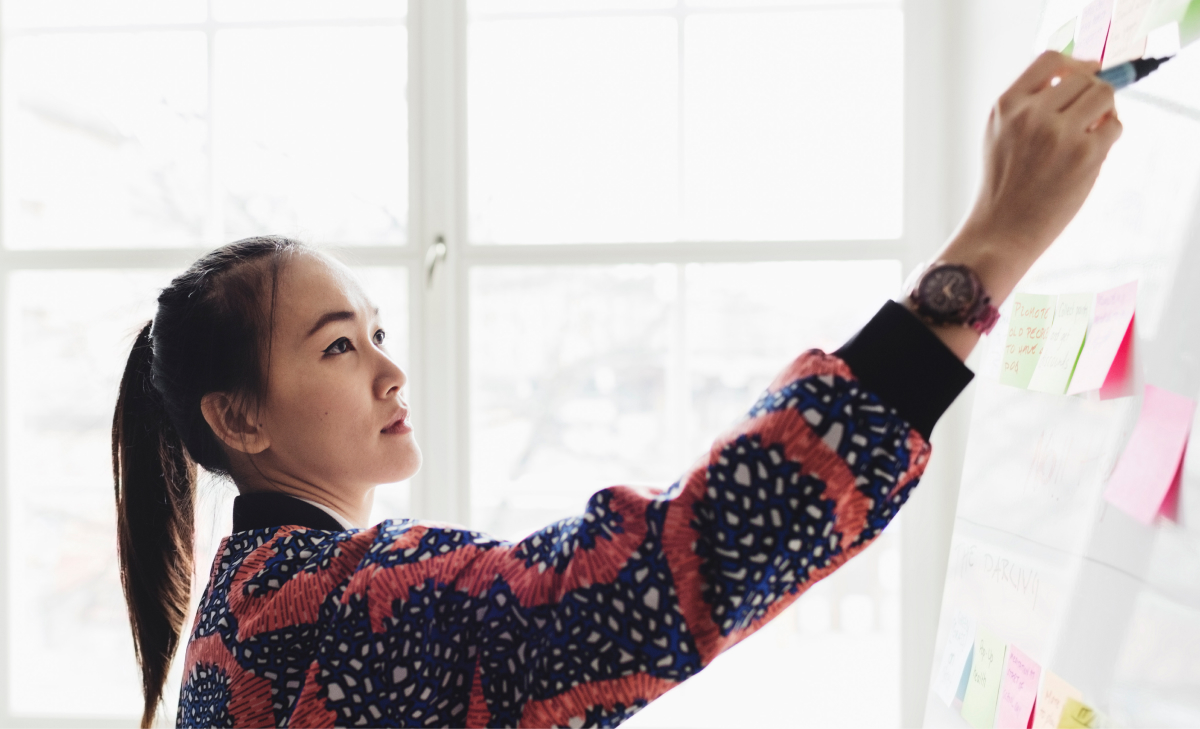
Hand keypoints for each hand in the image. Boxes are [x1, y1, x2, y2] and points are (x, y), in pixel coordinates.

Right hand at [918, 51, 1122, 360]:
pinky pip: (1114, 126)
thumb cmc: (1006, 185)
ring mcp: (1057, 133)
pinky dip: (1108, 137)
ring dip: (1103, 112)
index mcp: (1006, 106)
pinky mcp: (1083, 153)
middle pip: (1083, 77)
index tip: (1085, 74)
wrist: (1002, 231)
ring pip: (1103, 95)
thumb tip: (1084, 75)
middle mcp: (1030, 114)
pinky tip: (1089, 156)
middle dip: (1090, 95)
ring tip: (1087, 136)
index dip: (1074, 63)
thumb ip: (1031, 104)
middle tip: (1082, 122)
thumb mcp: (1001, 135)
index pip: (1050, 60)